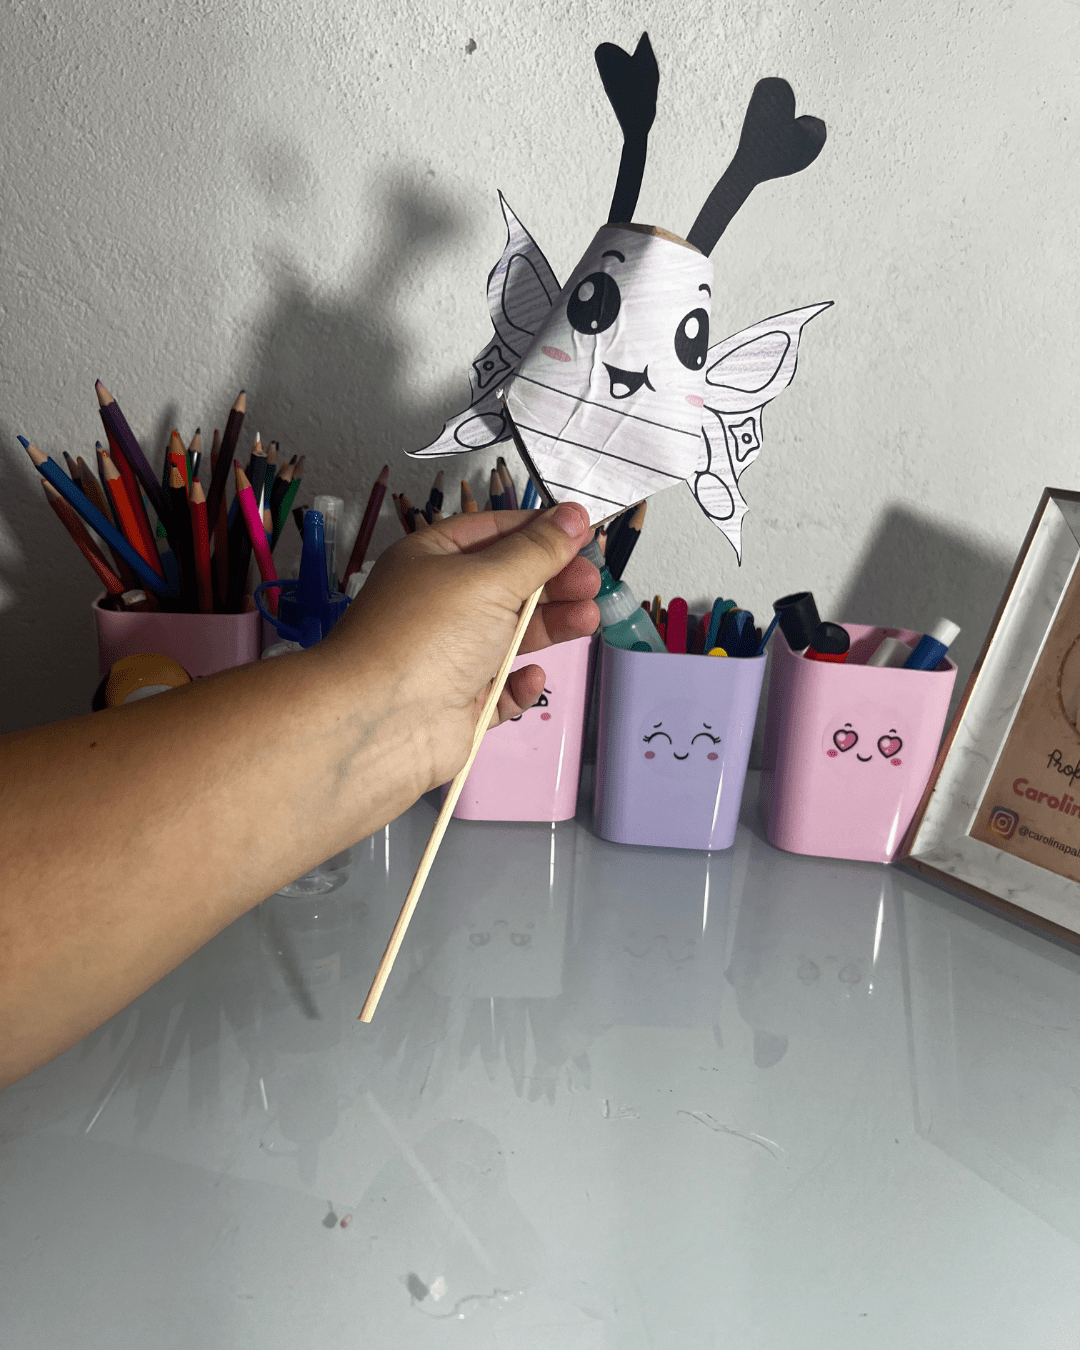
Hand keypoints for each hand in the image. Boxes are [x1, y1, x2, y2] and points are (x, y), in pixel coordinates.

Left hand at [324, 503, 599, 788]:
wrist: (380, 724)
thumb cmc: (424, 637)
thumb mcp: (488, 579)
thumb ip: (537, 551)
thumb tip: (573, 517)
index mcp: (432, 559)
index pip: (493, 532)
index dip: (539, 531)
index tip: (584, 534)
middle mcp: (439, 605)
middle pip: (509, 584)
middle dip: (553, 580)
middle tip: (592, 582)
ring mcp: (449, 655)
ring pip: (511, 635)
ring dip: (551, 626)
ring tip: (588, 619)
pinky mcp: (459, 703)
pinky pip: (499, 689)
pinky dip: (519, 684)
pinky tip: (532, 677)